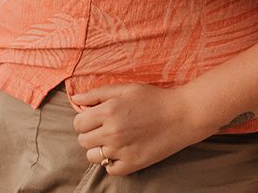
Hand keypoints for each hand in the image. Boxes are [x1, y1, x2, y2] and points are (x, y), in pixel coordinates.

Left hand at [69, 83, 215, 175]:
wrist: (182, 115)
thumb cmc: (154, 99)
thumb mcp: (126, 89)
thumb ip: (97, 94)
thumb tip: (75, 99)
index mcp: (108, 111)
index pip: (78, 123)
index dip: (85, 120)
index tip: (96, 118)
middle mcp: (112, 132)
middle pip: (83, 140)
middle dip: (91, 134)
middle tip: (106, 129)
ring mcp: (122, 150)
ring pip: (93, 156)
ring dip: (99, 149)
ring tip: (113, 141)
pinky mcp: (132, 164)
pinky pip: (110, 169)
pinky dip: (113, 162)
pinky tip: (122, 151)